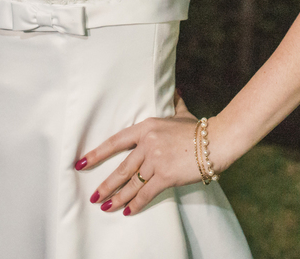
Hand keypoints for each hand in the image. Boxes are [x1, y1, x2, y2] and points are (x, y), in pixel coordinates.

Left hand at [76, 90, 203, 215]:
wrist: (218, 141)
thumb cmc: (201, 129)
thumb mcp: (183, 114)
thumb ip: (175, 103)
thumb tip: (175, 90)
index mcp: (147, 127)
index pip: (116, 141)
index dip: (97, 154)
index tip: (81, 163)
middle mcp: (147, 143)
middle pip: (121, 168)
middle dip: (106, 185)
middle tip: (94, 197)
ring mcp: (156, 160)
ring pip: (131, 183)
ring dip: (117, 197)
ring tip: (105, 207)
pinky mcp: (166, 175)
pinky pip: (146, 193)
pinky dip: (136, 203)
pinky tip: (127, 210)